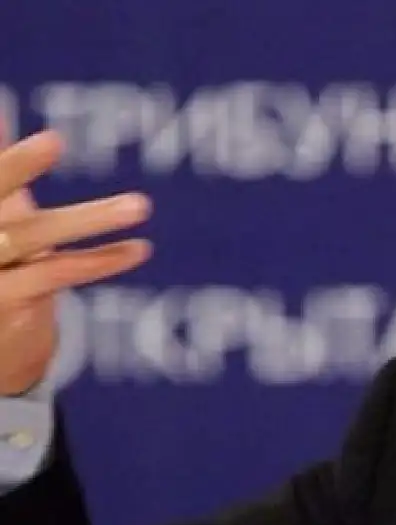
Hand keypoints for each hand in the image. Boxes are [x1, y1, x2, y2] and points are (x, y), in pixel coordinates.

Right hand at [0, 128, 152, 395]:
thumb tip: (0, 112)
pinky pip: (55, 274)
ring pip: (35, 235)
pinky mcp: (5, 301)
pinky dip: (99, 261)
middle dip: (19, 166)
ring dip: (91, 218)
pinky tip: (140, 249)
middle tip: (54, 139)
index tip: (30, 125)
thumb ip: (3, 167)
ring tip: (141, 205)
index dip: (13, 159)